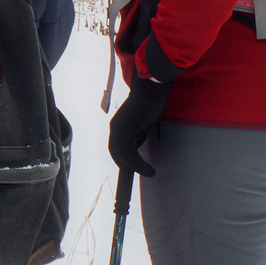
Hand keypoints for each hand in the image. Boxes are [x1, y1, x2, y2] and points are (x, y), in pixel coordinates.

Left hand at [106, 37, 178, 177]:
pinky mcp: (125, 131)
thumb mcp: (141, 124)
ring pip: (125, 156)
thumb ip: (137, 135)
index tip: (132, 167)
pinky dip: (139, 164)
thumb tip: (136, 147)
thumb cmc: (149, 104)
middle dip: (129, 166)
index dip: (122, 159)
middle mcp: (114, 129)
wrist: (151, 91)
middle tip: (143, 172)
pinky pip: (131, 154)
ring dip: (137, 168)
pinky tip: (148, 169)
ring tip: (149, 173)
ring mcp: (118, 130)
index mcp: (116, 126)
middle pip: (117, 154)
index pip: (115, 148)